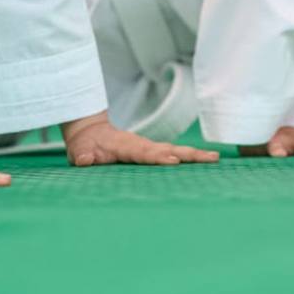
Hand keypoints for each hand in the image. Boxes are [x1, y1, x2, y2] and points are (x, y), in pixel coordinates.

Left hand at [62, 112, 218, 166]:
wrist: (90, 131)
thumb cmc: (84, 145)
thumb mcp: (78, 151)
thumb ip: (82, 155)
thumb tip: (84, 158)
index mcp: (124, 146)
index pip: (143, 153)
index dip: (157, 156)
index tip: (173, 160)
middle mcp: (140, 145)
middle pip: (167, 149)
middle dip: (187, 154)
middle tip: (209, 158)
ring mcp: (148, 148)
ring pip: (173, 150)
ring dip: (193, 155)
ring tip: (215, 158)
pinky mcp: (152, 152)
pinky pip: (172, 154)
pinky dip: (189, 158)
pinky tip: (205, 162)